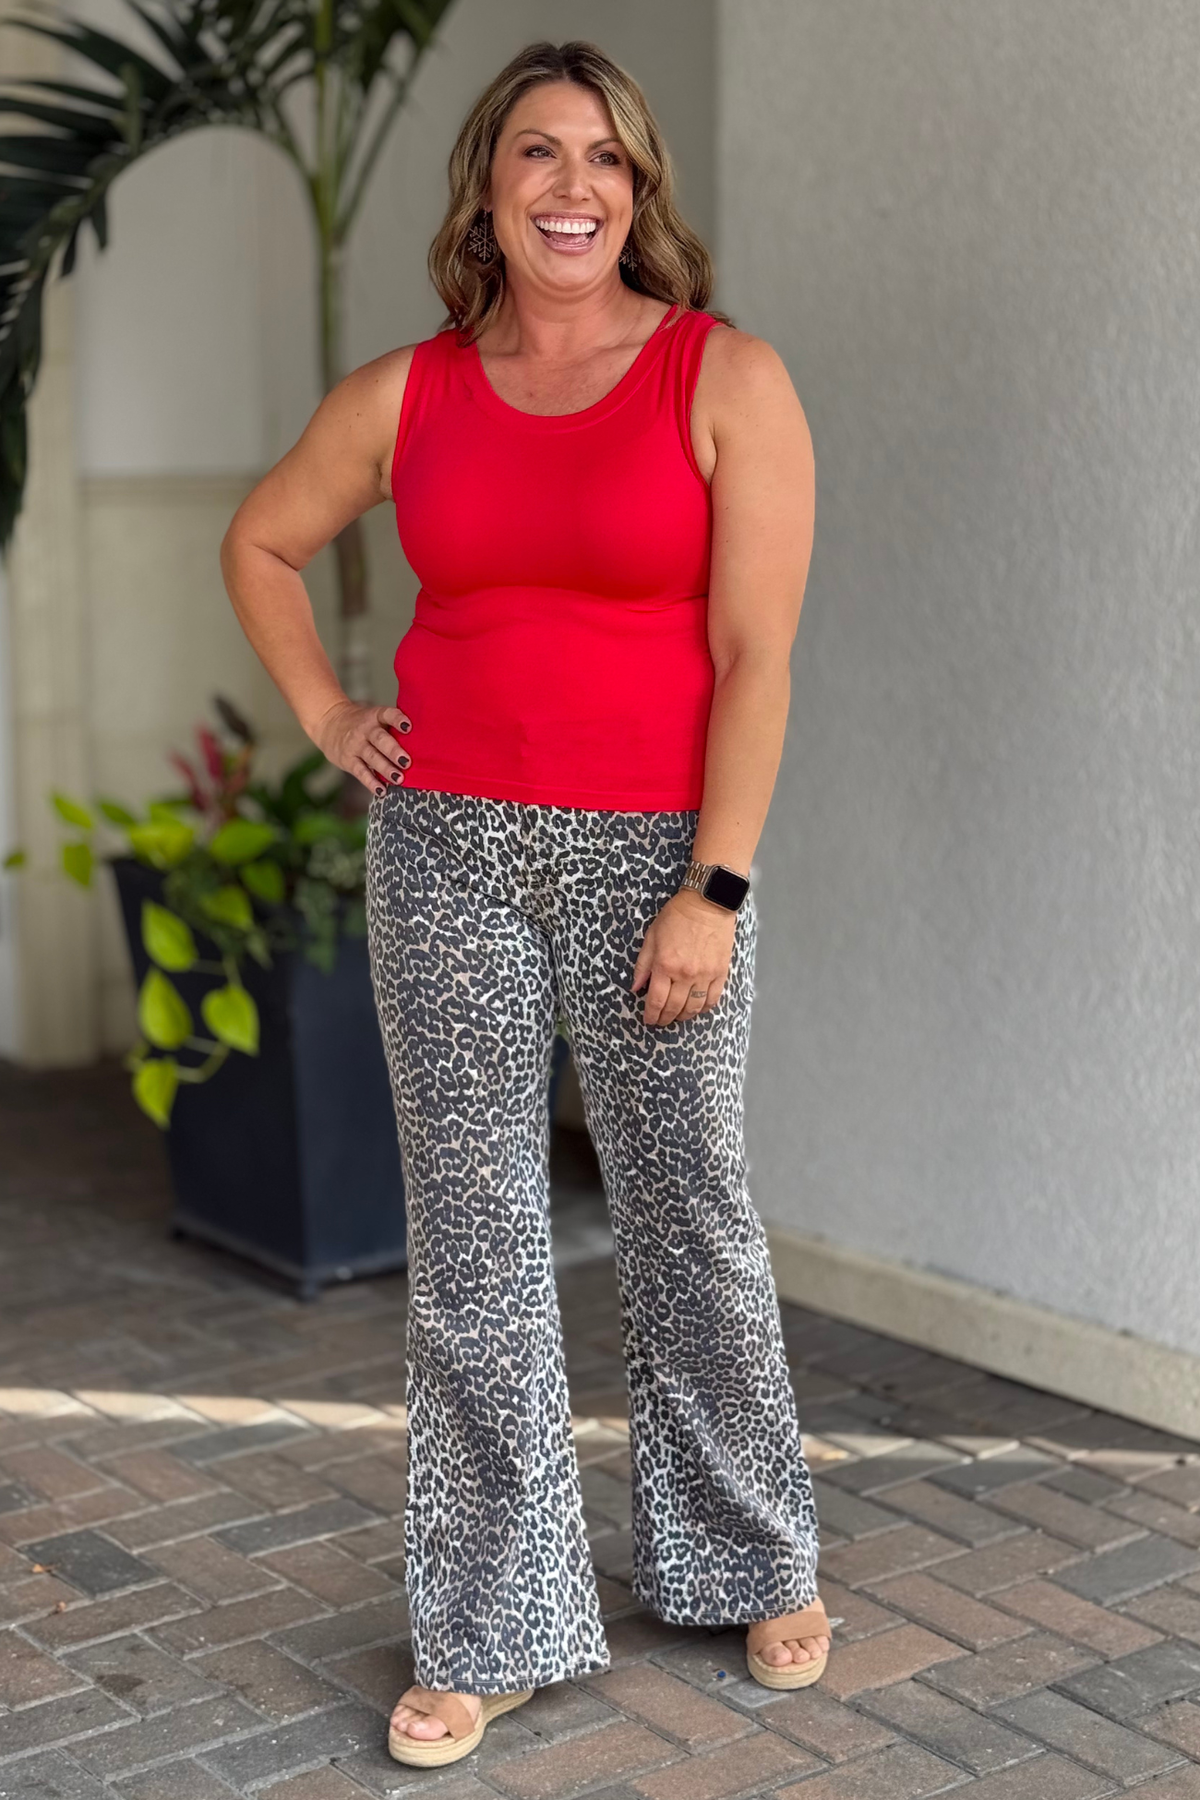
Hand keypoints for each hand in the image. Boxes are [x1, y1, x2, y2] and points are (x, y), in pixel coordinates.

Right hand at [310, 700, 411, 795]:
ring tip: (399, 779)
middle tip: (407, 762)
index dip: (397, 720)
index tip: (409, 727)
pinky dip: (371, 782)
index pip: (387, 715)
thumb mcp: (374, 717)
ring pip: (371, 757)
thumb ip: (392, 726)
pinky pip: (361, 772)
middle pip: (379, 739)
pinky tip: (382, 791)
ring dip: (385, 769)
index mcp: (374, 716)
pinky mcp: (348, 760)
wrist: (330, 723)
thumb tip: (424, 740)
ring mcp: (355, 745)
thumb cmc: (363, 723)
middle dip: (393, 751)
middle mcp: (364, 730)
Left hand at [631, 888, 737, 1026]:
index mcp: (665, 965)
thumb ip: (643, 965)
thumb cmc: (677, 916)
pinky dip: (704, 1008)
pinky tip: (698, 1009)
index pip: (656, 1000)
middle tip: (661, 1021)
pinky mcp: (720, 972)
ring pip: (694, 1008)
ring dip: (684, 1016)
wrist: (707, 903)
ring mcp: (704, 974)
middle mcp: (685, 974)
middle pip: (674, 1007)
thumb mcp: (652, 937)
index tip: (648, 1020)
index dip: (651, 1015)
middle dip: (665, 1018)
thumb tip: (636, 988)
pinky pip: (713, 998)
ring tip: (678, 1016)